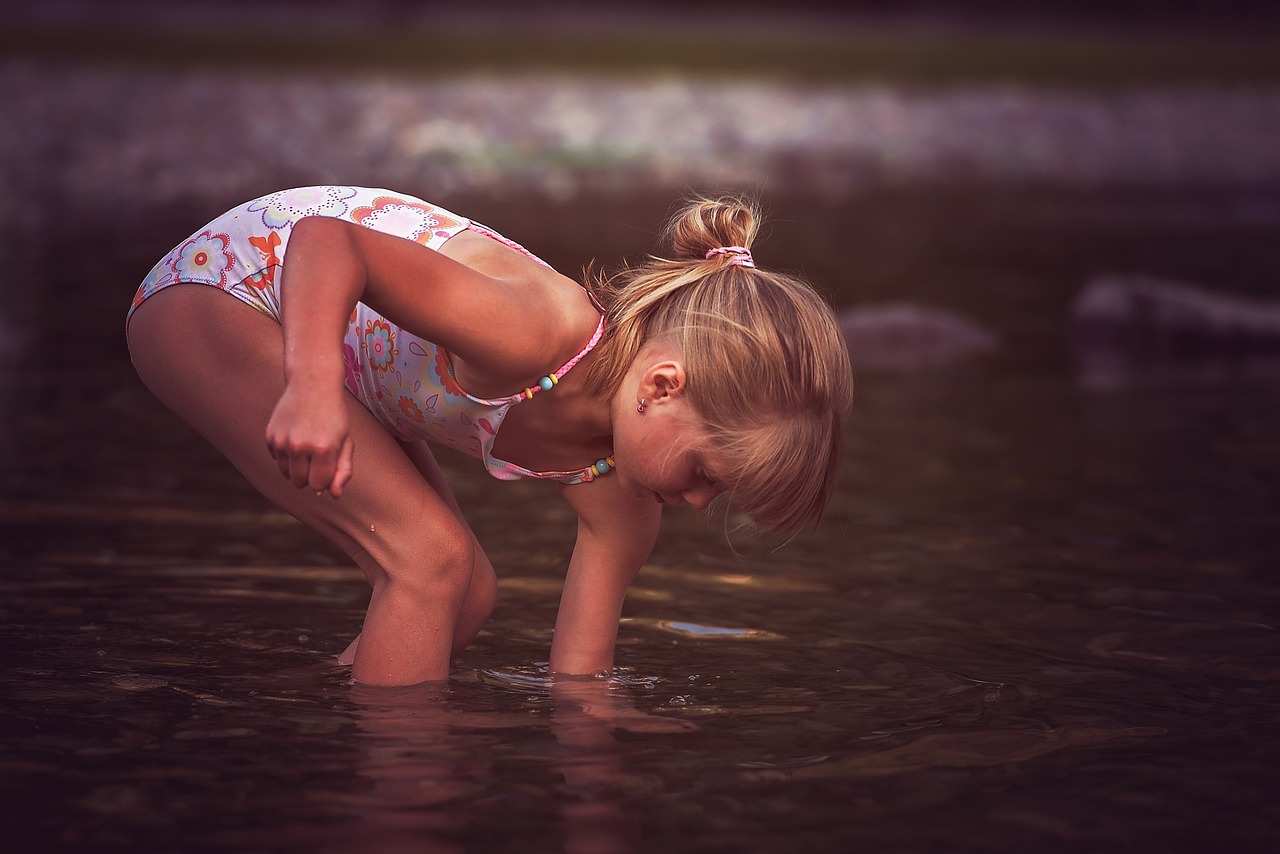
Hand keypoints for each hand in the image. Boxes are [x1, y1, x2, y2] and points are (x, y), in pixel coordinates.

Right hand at [264, 381, 354, 496]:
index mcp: (323, 449)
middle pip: (300, 483)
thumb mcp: (346, 441)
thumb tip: (333, 495)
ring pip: (286, 474)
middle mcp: (300, 446)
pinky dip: (285, 454)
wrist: (312, 384)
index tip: (329, 464)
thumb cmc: (334, 416)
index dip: (325, 478)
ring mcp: (282, 441)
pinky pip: (277, 460)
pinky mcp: (270, 436)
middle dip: (310, 475)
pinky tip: (295, 435)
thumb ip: (343, 471)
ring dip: (297, 467)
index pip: (318, 486)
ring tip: (307, 446)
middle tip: (318, 455)